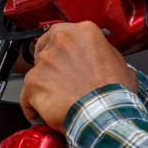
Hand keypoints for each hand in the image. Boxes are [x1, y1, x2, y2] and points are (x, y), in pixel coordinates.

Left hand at [20, 22, 137, 131]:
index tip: (61, 56)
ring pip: (35, 71)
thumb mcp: (121, 65)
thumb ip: (105, 55)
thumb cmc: (114, 93)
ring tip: (54, 100)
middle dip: (49, 64)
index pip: (61, 33)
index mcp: (83, 33)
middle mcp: (61, 42)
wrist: (104, 114)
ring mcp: (45, 61)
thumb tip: (102, 60)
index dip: (60, 48)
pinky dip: (30, 105)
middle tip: (58, 79)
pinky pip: (25, 94)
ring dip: (42, 85)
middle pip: (45, 49)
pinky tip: (39, 112)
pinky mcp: (33, 81)